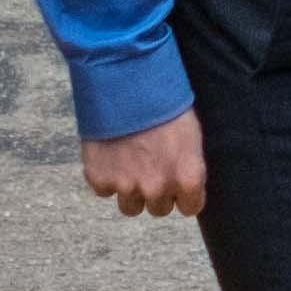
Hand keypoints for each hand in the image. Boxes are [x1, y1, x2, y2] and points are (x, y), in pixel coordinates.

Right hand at [81, 113, 209, 220]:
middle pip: (159, 209)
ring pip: (131, 207)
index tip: (179, 183)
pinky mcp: (99, 180)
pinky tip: (112, 154)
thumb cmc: (165, 102)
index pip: (190, 207)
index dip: (185, 194)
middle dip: (157, 192)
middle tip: (152, 166)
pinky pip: (105, 190)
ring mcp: (126, 186)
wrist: (126, 82)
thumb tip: (187, 185)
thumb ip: (188, 166)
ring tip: (131, 162)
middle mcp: (158, 188)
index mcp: (187, 176)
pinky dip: (107, 177)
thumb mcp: (191, 133)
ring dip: (131, 190)